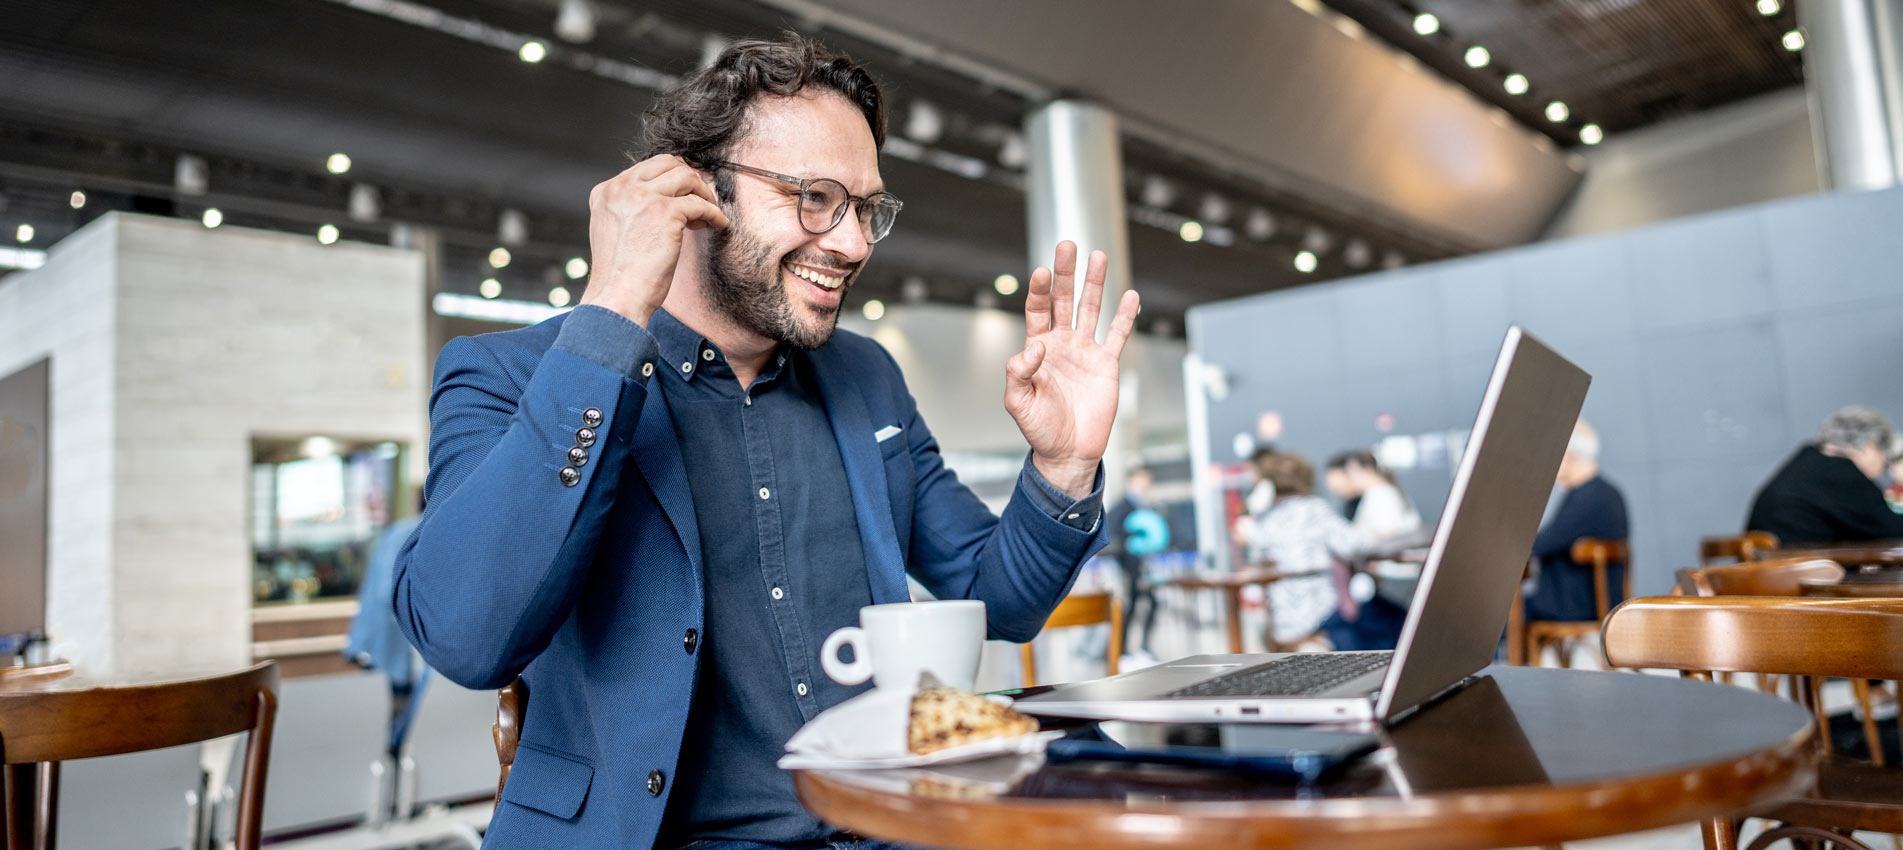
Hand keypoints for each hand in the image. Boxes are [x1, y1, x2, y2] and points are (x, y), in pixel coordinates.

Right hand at [579, 155, 728, 324]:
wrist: (619, 297)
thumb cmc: (620, 276)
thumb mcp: (615, 231)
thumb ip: (630, 209)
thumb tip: (664, 200)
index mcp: (606, 192)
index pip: (647, 169)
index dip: (671, 182)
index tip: (683, 200)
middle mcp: (621, 189)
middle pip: (667, 163)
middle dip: (690, 180)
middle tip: (701, 201)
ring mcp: (642, 197)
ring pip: (686, 176)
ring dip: (703, 194)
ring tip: (708, 214)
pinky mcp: (664, 212)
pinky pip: (700, 204)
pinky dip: (714, 214)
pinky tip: (718, 225)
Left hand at [1004, 241, 1139, 497]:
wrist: (1068, 452)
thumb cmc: (1039, 429)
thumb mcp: (1018, 403)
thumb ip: (1018, 374)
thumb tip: (1033, 348)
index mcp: (1037, 349)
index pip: (1037, 310)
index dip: (1040, 290)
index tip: (1043, 271)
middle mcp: (1061, 344)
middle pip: (1063, 300)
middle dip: (1066, 273)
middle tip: (1068, 245)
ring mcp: (1084, 352)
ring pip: (1090, 310)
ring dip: (1094, 284)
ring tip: (1098, 256)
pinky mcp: (1106, 365)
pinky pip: (1117, 335)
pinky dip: (1125, 316)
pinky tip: (1130, 295)